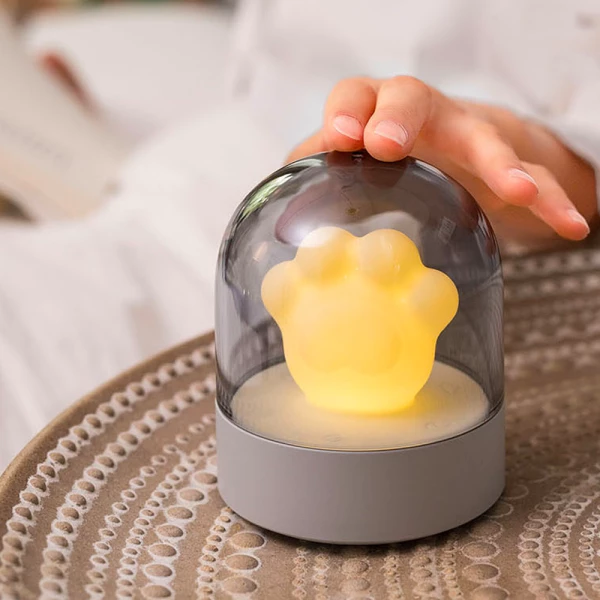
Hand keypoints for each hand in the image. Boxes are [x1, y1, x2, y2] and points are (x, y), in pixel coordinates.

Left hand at [288, 76, 597, 249]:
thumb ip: (318, 175)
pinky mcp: (503, 163)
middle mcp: (420, 116)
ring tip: (513, 189)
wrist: (453, 158)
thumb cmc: (391, 165)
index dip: (347, 112)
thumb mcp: (350, 170)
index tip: (341, 139)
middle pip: (411, 96)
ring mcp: (465, 137)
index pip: (356, 95)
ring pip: (481, 136)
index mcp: (375, 116)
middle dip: (400, 116)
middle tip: (388, 144)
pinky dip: (550, 201)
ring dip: (498, 161)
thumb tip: (282, 200)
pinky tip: (570, 224)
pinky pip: (533, 177)